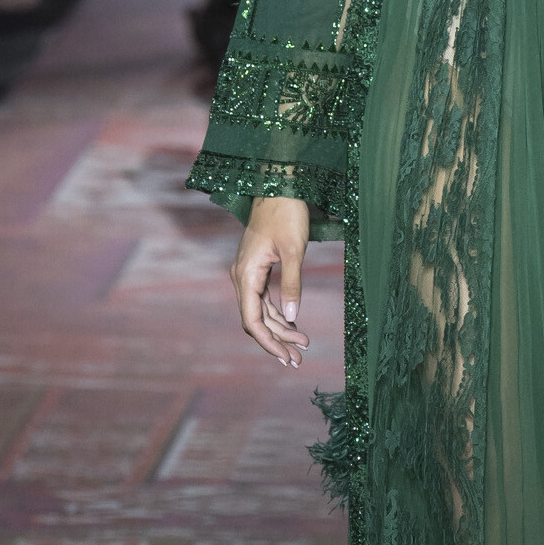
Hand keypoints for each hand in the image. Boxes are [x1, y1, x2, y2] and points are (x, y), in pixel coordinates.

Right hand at [233, 196, 311, 366]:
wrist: (280, 185)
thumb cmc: (287, 214)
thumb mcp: (295, 250)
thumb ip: (292, 285)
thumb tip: (292, 318)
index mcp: (246, 274)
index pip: (252, 320)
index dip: (269, 342)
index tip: (286, 357)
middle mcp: (242, 277)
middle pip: (256, 319)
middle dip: (277, 340)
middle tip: (299, 359)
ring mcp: (248, 273)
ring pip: (260, 310)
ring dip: (279, 329)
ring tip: (302, 345)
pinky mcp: (257, 268)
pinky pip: (263, 298)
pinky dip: (278, 313)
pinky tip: (293, 325)